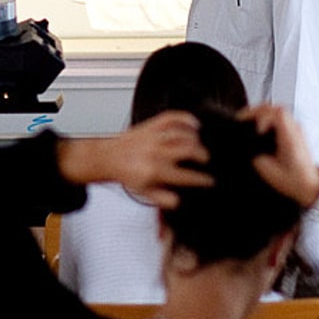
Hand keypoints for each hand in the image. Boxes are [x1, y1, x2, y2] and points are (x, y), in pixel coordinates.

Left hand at [57, 112, 211, 208]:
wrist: (109, 158)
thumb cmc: (128, 174)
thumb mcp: (144, 192)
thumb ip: (163, 198)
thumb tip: (179, 201)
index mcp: (155, 171)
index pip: (186, 176)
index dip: (202, 179)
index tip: (209, 180)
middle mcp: (156, 152)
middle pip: (189, 149)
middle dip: (202, 155)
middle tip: (205, 160)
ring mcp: (154, 137)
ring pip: (183, 133)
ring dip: (196, 139)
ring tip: (199, 145)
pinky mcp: (151, 125)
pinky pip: (172, 117)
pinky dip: (186, 118)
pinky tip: (194, 124)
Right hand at [245, 103, 318, 208]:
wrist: (310, 185)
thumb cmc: (293, 181)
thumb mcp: (269, 172)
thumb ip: (256, 156)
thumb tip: (246, 146)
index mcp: (290, 139)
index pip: (278, 114)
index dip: (262, 117)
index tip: (255, 130)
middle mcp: (294, 130)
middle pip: (275, 108)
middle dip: (255, 111)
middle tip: (240, 118)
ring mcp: (295, 129)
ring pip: (276, 110)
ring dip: (259, 113)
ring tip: (245, 120)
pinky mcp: (293, 132)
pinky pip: (278, 117)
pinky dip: (265, 117)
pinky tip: (255, 126)